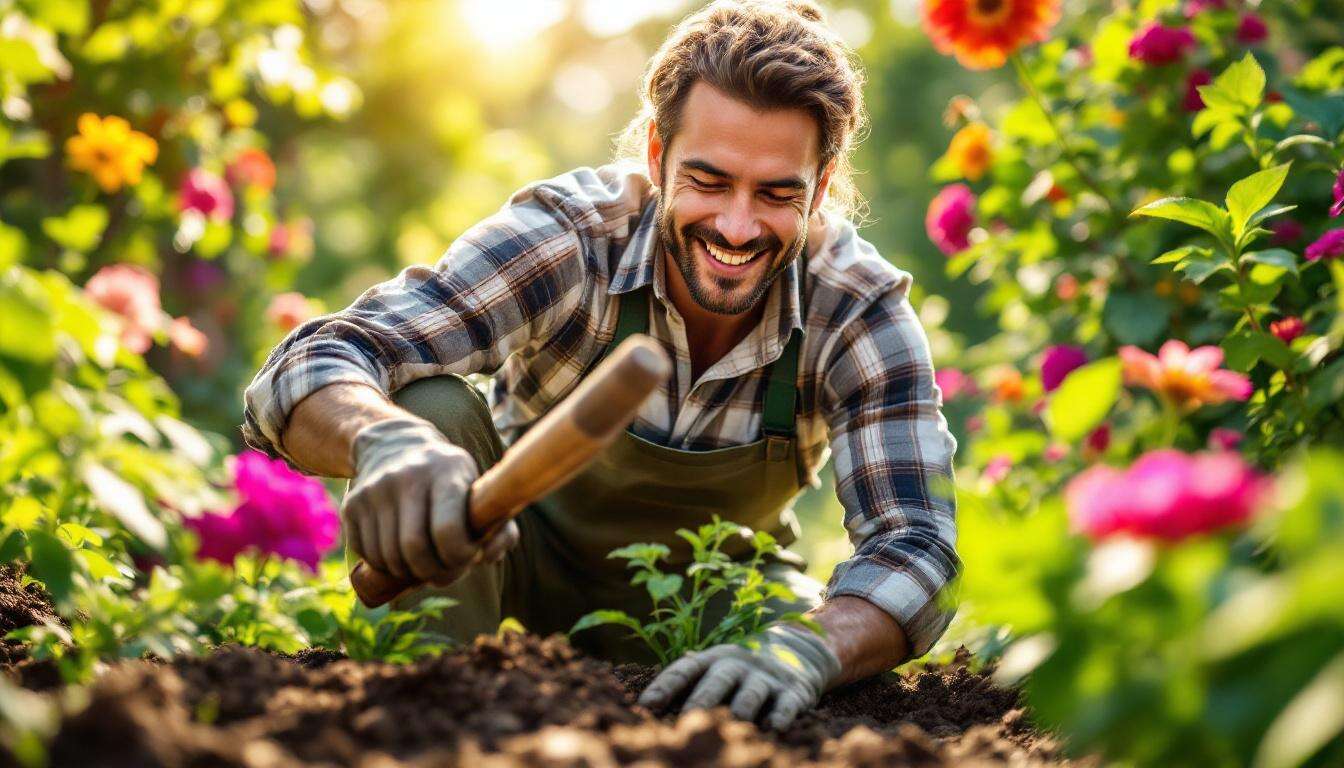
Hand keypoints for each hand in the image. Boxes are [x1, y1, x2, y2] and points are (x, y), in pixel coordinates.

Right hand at [343, 417, 518, 584]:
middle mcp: (407, 477)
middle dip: (433, 573)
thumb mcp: (478, 491)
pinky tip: (399, 554)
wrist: (394, 445)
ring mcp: (375, 490)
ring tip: (423, 565)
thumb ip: (500, 528)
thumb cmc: (448, 479)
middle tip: (443, 571)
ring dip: (408, 574)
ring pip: (388, 557)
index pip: (448, 531)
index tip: (466, 557)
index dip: (459, 557)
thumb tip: (486, 557)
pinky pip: (367, 554)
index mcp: (446, 472)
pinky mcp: (352, 504)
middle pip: (414, 550)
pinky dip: (384, 566)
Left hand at [637, 624, 840, 729]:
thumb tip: (649, 693)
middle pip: (718, 680)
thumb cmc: (746, 666)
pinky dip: (781, 715)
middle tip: (685, 719)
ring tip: (731, 723)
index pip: (686, 669)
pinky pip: (787, 703)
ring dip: (741, 708)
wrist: (801, 651)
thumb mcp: (718, 662)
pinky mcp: (794, 690)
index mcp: (715, 659)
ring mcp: (767, 677)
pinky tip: (774, 728)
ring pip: (751, 693)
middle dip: (701, 699)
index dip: (665, 685)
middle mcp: (739, 665)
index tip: (645, 705)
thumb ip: (690, 674)